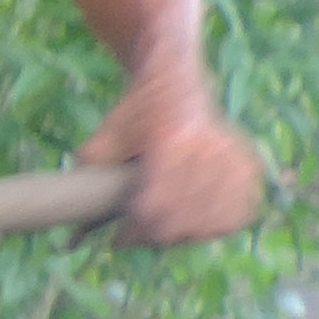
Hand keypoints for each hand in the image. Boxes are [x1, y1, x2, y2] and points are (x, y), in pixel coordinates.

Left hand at [78, 78, 265, 245]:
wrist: (173, 78)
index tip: (118, 240)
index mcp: (170, 141)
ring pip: (211, 221)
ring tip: (163, 231)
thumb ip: (90, 168)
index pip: (155, 207)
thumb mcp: (106, 134)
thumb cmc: (135, 111)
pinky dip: (217, 224)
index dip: (134, 232)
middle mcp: (206, 148)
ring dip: (185, 234)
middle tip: (135, 238)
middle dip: (154, 236)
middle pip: (181, 221)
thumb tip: (71, 222)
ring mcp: (230, 156)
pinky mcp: (247, 163)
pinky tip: (197, 225)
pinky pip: (238, 212)